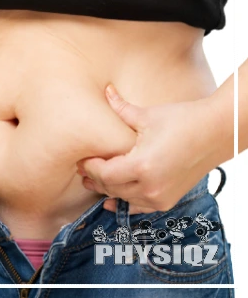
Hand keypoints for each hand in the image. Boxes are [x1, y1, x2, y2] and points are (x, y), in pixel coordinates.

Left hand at [79, 85, 224, 213]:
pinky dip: (124, 201)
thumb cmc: (182, 121)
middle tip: (82, 169)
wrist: (216, 133)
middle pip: (110, 187)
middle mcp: (150, 187)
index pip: (104, 173)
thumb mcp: (148, 116)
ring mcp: (160, 197)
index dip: (89, 167)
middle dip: (94, 178)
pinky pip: (139, 207)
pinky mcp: (168, 200)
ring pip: (122, 198)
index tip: (81, 158)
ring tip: (93, 179)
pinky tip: (110, 198)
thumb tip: (105, 90)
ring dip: (107, 189)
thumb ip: (121, 108)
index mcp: (142, 166)